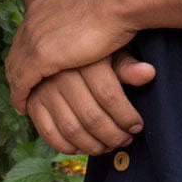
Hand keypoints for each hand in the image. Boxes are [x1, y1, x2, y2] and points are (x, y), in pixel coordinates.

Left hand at [6, 0, 135, 113]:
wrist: (118, 1)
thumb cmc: (112, 0)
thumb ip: (71, 2)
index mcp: (42, 6)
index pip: (25, 35)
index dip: (25, 53)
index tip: (29, 68)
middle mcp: (32, 20)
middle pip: (16, 52)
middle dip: (17, 71)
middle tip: (22, 90)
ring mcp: (34, 37)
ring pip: (15, 68)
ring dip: (17, 86)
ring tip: (23, 102)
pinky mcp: (41, 55)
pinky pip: (22, 82)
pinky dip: (20, 96)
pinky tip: (25, 107)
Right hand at [27, 50, 155, 155]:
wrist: (61, 34)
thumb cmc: (94, 45)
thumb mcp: (111, 50)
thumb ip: (127, 65)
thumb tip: (149, 74)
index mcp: (84, 59)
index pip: (109, 95)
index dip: (126, 115)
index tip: (137, 125)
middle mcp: (61, 74)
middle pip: (91, 116)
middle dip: (112, 135)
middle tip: (125, 140)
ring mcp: (44, 89)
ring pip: (71, 129)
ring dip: (92, 145)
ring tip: (108, 146)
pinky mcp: (33, 102)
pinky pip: (49, 133)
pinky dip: (67, 146)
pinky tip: (83, 147)